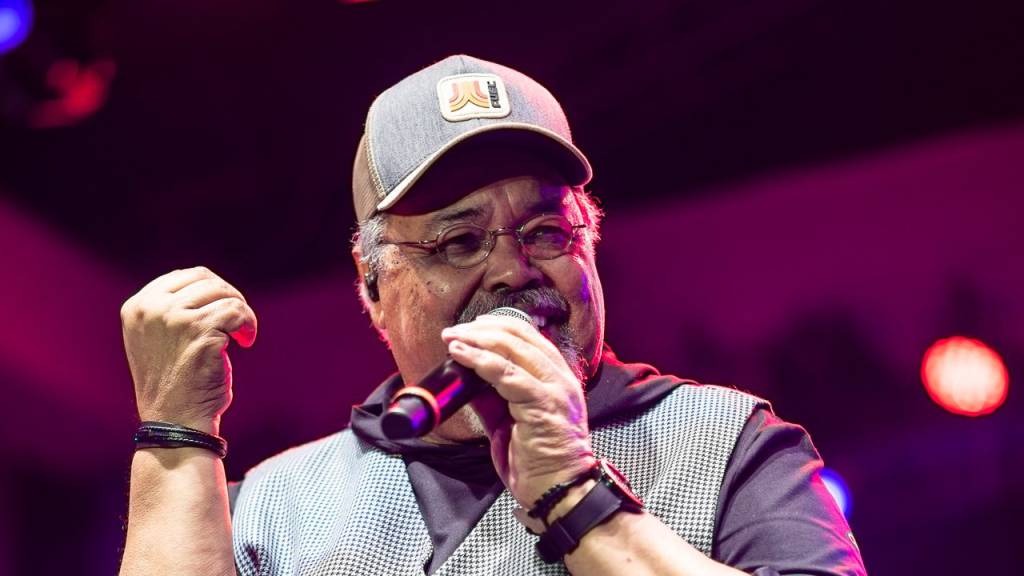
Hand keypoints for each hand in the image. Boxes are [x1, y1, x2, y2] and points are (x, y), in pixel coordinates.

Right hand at [121, 266, 256, 434]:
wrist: (175, 422)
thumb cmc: (174, 383)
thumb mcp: (157, 338)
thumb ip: (170, 309)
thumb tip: (207, 282)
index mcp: (137, 307)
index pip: (184, 277)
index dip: (211, 289)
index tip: (221, 310)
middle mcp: (152, 308)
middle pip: (206, 280)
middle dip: (228, 297)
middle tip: (236, 322)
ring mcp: (175, 318)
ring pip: (225, 294)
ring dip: (241, 312)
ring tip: (240, 335)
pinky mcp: (201, 331)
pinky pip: (238, 312)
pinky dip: (249, 325)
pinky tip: (245, 341)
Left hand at [441, 315, 595, 506]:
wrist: (559, 492)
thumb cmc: (537, 461)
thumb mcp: (509, 422)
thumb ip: (492, 398)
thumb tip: (465, 377)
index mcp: (556, 378)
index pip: (529, 336)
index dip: (498, 325)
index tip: (471, 326)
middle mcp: (560, 378)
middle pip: (520, 336)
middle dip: (482, 329)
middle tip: (453, 332)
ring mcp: (554, 389)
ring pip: (513, 350)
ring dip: (478, 341)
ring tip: (452, 339)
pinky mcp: (543, 404)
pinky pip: (508, 375)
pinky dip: (482, 362)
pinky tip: (462, 356)